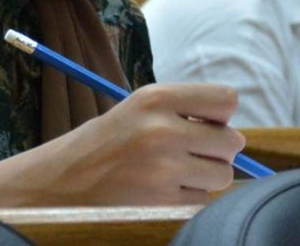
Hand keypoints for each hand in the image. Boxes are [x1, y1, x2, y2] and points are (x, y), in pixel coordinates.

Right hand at [0, 83, 243, 208]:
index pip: (226, 99)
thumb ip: (184, 110)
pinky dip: (191, 198)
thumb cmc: (107, 142)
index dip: (220, 114)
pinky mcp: (164, 202)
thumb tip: (235, 131)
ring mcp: (165, 169)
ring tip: (174, 172)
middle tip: (190, 152)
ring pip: (223, 175)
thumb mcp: (138, 108)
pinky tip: (163, 190)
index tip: (204, 122)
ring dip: (206, 177)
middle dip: (216, 149)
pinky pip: (204, 200)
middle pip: (231, 141)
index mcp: (155, 98)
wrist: (64, 181)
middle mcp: (163, 130)